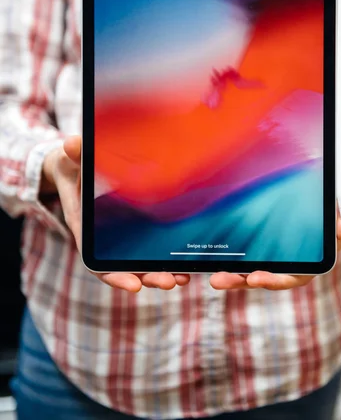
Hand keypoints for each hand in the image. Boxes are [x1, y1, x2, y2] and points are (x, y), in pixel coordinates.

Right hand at [42, 135, 189, 292]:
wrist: (74, 164)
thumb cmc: (74, 164)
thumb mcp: (74, 158)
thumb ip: (76, 154)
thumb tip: (70, 142)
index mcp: (84, 228)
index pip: (96, 262)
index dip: (114, 275)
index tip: (133, 284)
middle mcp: (101, 239)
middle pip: (123, 268)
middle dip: (147, 277)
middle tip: (168, 281)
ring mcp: (116, 237)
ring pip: (137, 264)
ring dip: (158, 274)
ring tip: (181, 278)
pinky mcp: (130, 230)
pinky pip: (146, 251)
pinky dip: (162, 260)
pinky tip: (183, 263)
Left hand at [209, 161, 340, 290]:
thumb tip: (338, 227)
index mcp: (322, 253)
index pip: (298, 274)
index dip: (277, 279)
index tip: (256, 278)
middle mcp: (301, 254)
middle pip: (271, 274)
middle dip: (244, 280)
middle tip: (219, 279)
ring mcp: (286, 244)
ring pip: (259, 264)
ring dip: (236, 272)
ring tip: (214, 275)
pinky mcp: (272, 230)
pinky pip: (254, 245)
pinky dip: (236, 251)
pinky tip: (216, 251)